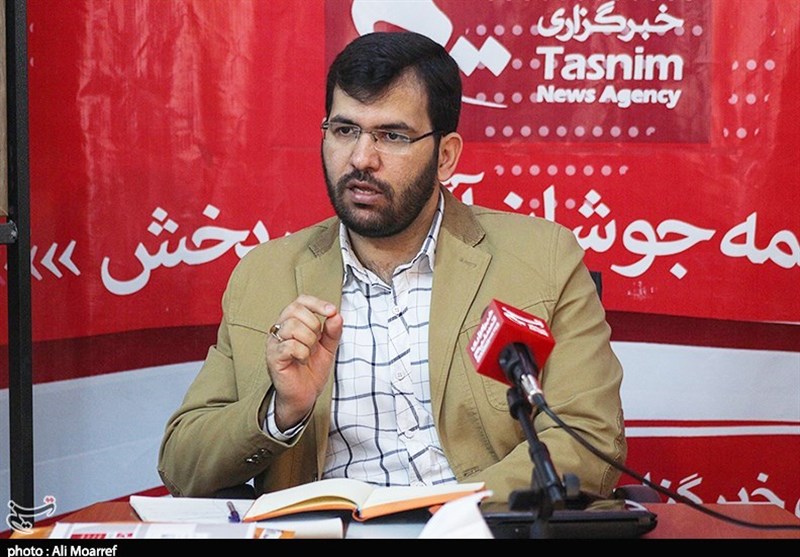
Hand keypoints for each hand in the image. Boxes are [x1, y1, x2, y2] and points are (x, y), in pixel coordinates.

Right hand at [266, 294, 342, 430]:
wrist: (304, 395)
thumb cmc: (311, 370)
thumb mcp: (328, 348)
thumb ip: (333, 331)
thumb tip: (336, 315)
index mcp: (292, 323)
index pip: (300, 301)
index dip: (316, 303)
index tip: (331, 311)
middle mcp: (280, 329)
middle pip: (295, 310)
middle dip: (314, 325)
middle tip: (316, 342)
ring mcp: (274, 343)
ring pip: (292, 326)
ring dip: (309, 340)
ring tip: (308, 353)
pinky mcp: (273, 357)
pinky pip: (290, 345)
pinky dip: (302, 353)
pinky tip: (302, 360)